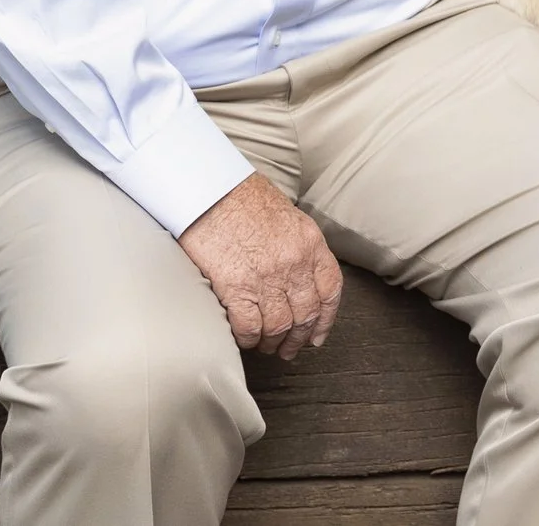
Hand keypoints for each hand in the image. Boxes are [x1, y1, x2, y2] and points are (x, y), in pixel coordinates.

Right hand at [177, 173, 343, 360]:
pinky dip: (247, 338)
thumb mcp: (286, 216)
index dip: (326, 318)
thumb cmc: (241, 198)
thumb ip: (298, 247)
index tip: (318, 335)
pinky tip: (244, 338)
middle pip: (306, 314)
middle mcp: (294, 262)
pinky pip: (249, 327)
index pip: (330, 289)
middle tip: (288, 349)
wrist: (209, 188)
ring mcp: (267, 276)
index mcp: (310, 242)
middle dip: (298, 338)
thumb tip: (299, 276)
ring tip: (265, 345)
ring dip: (273, 342)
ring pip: (280, 326)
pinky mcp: (236, 287)